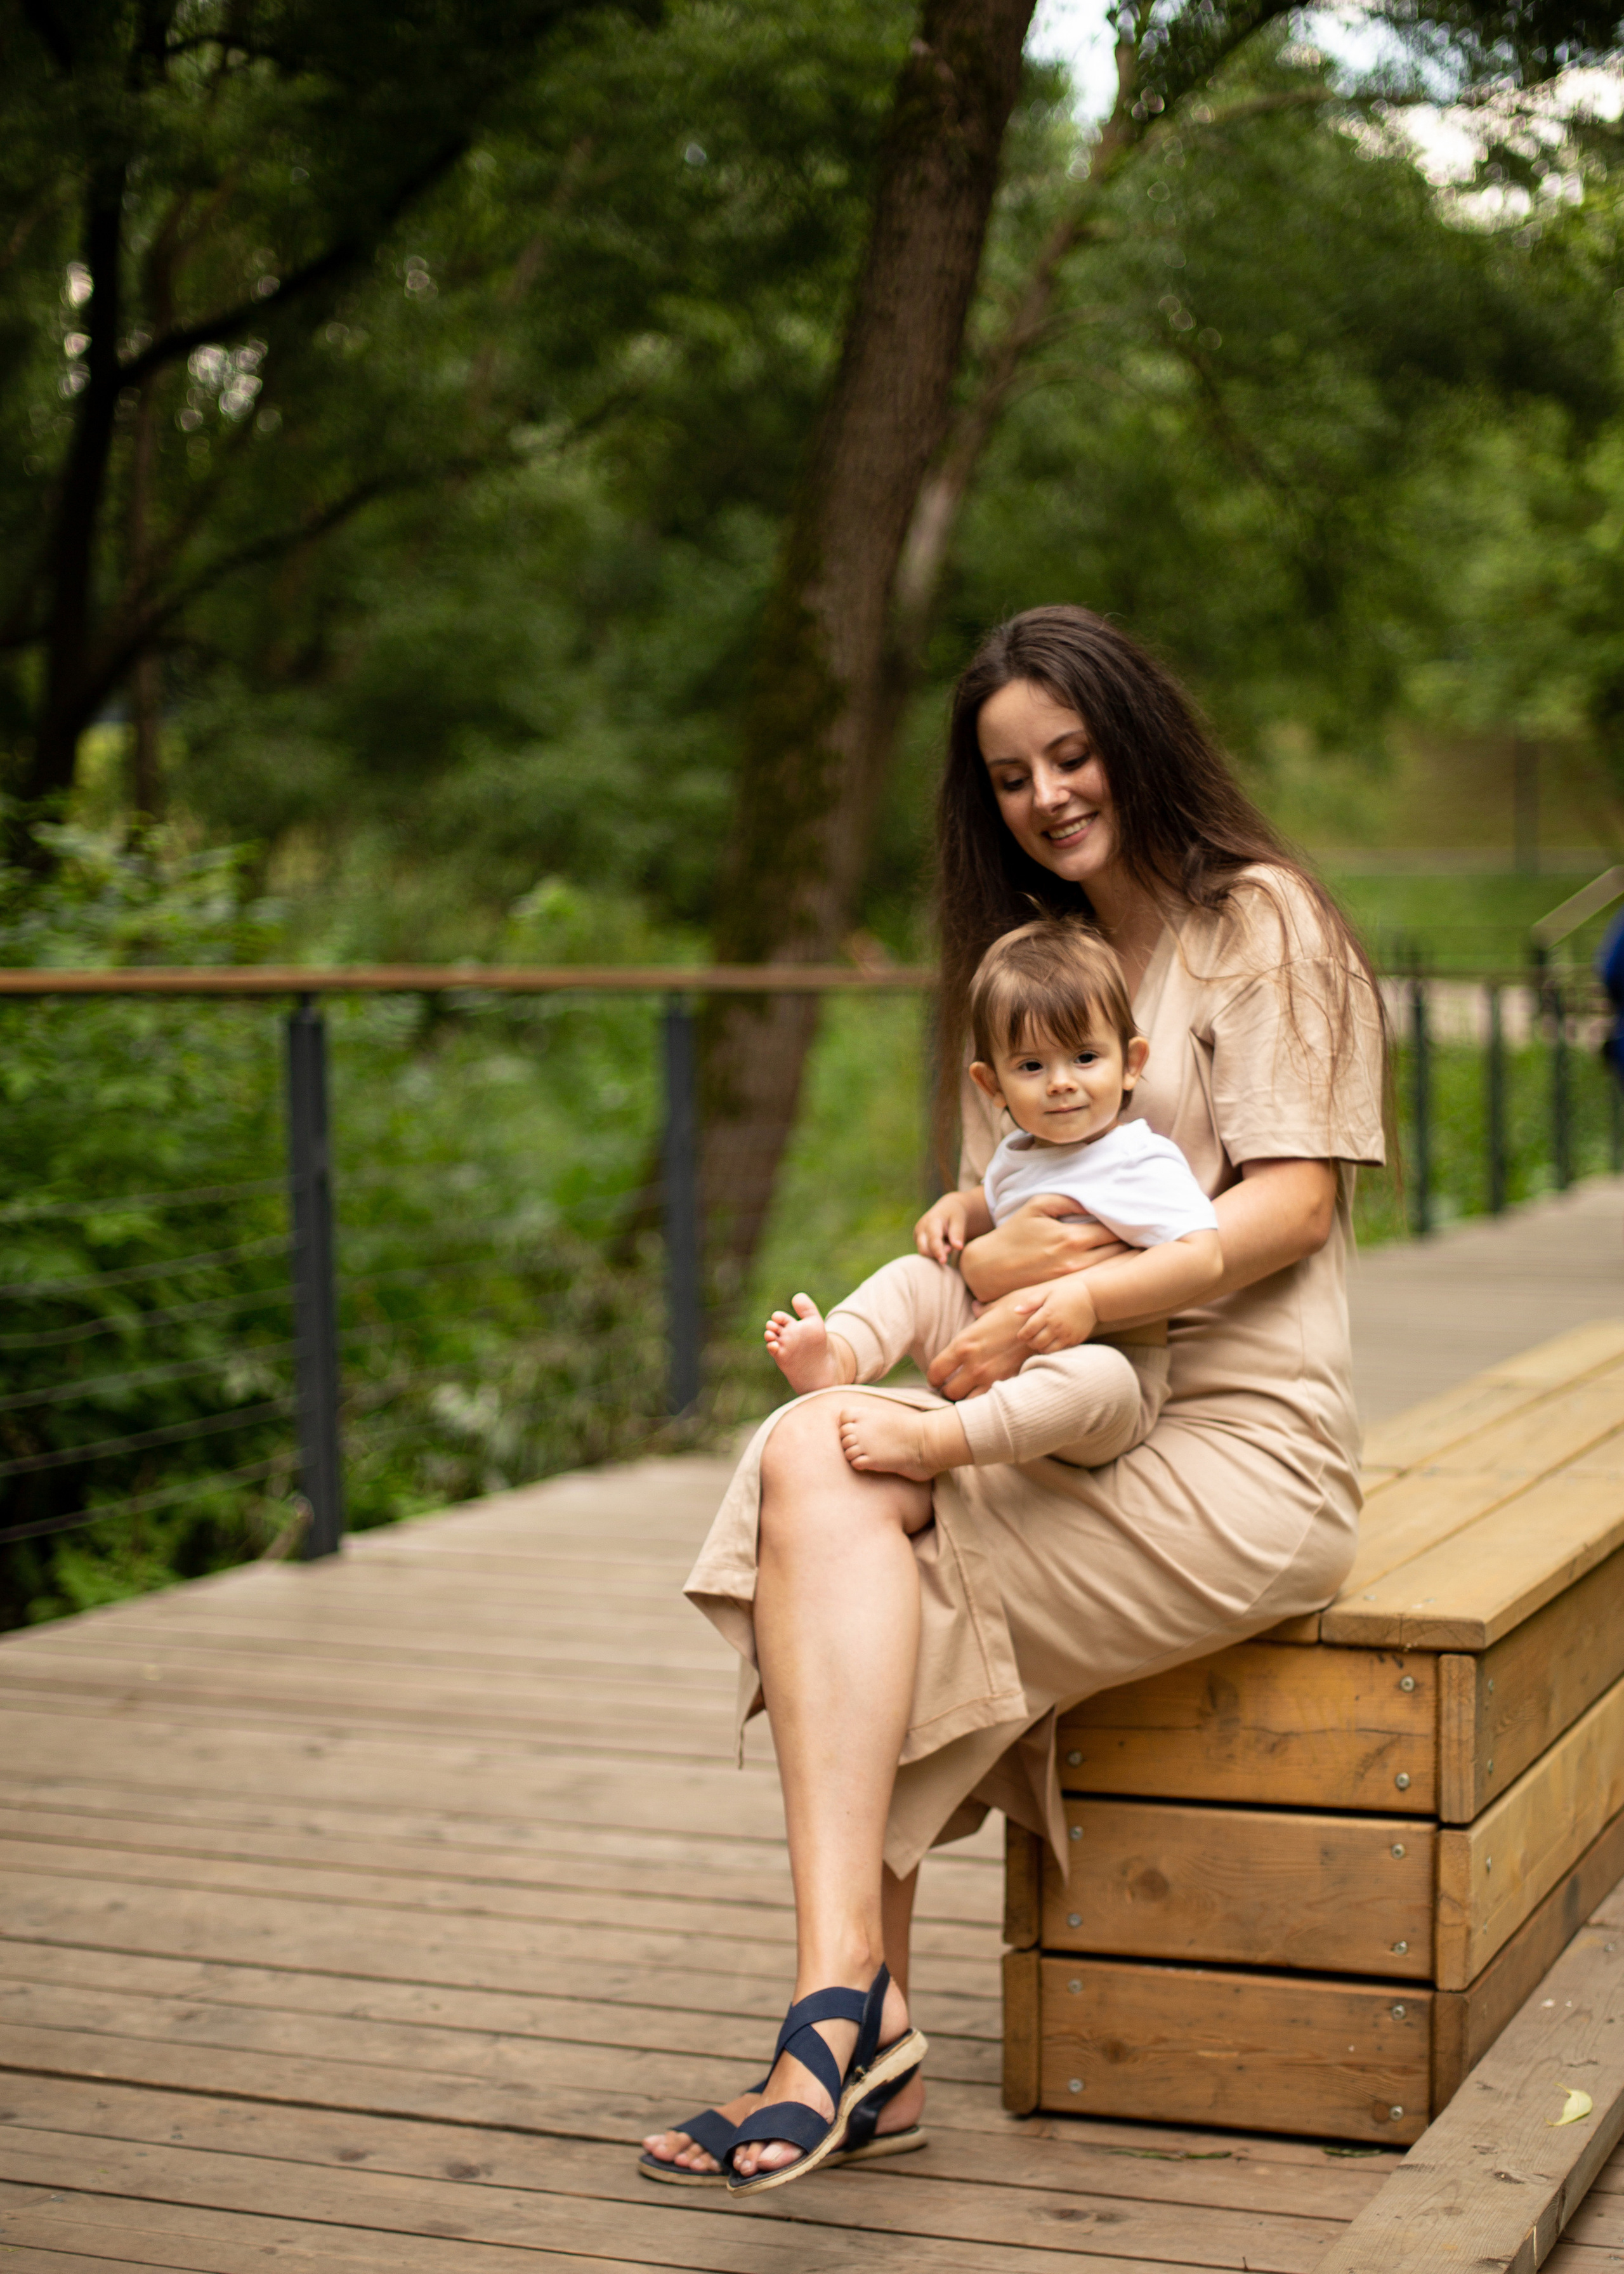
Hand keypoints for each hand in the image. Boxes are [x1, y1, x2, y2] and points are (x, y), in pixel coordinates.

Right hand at [915, 1190, 972, 1265]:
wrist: (947, 1208)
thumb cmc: (955, 1215)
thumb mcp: (959, 1221)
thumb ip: (958, 1233)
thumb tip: (958, 1247)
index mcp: (932, 1221)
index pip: (933, 1239)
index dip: (938, 1251)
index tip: (943, 1261)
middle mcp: (921, 1228)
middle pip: (924, 1249)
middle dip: (937, 1254)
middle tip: (950, 1248)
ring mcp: (917, 1234)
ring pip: (923, 1252)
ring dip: (936, 1254)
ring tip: (947, 1244)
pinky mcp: (917, 1240)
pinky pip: (924, 1252)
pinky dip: (934, 1253)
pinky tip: (942, 1245)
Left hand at [927, 1291, 1040, 1400]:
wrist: (1049, 1320)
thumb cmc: (1021, 1309)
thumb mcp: (996, 1306)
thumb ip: (981, 1311)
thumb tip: (976, 1307)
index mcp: (964, 1344)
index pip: (936, 1371)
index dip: (933, 1377)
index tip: (937, 1378)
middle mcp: (975, 1364)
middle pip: (949, 1392)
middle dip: (948, 1392)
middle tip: (951, 1388)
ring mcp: (993, 1377)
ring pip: (969, 1403)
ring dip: (966, 1400)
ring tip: (968, 1394)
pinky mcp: (1010, 1383)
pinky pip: (991, 1402)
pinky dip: (986, 1401)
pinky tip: (988, 1394)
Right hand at [961, 1193, 1129, 1301]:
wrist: (989, 1269)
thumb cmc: (1013, 1233)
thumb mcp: (1036, 1206)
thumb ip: (1068, 1200)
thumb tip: (1094, 1199)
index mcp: (1072, 1238)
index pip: (1114, 1231)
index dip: (1130, 1225)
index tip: (1141, 1219)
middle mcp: (1077, 1262)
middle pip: (1119, 1253)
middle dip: (1134, 1243)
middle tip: (1148, 1234)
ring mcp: (1074, 1280)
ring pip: (1112, 1269)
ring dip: (1126, 1259)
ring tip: (1139, 1249)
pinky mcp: (1069, 1291)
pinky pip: (1098, 1281)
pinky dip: (1110, 1273)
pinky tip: (1119, 1267)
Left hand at [1015, 1274, 1097, 1352]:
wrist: (1093, 1298)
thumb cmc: (1068, 1293)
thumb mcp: (1048, 1292)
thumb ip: (1031, 1302)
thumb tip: (1016, 1311)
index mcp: (1047, 1314)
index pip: (1028, 1331)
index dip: (1022, 1335)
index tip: (1021, 1334)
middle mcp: (1056, 1326)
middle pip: (1036, 1343)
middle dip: (1030, 1342)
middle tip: (1030, 1339)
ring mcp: (1066, 1335)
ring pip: (1047, 1350)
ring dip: (1040, 1348)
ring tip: (1040, 1342)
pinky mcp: (1075, 1340)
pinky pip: (1059, 1351)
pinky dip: (1052, 1350)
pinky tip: (1051, 1343)